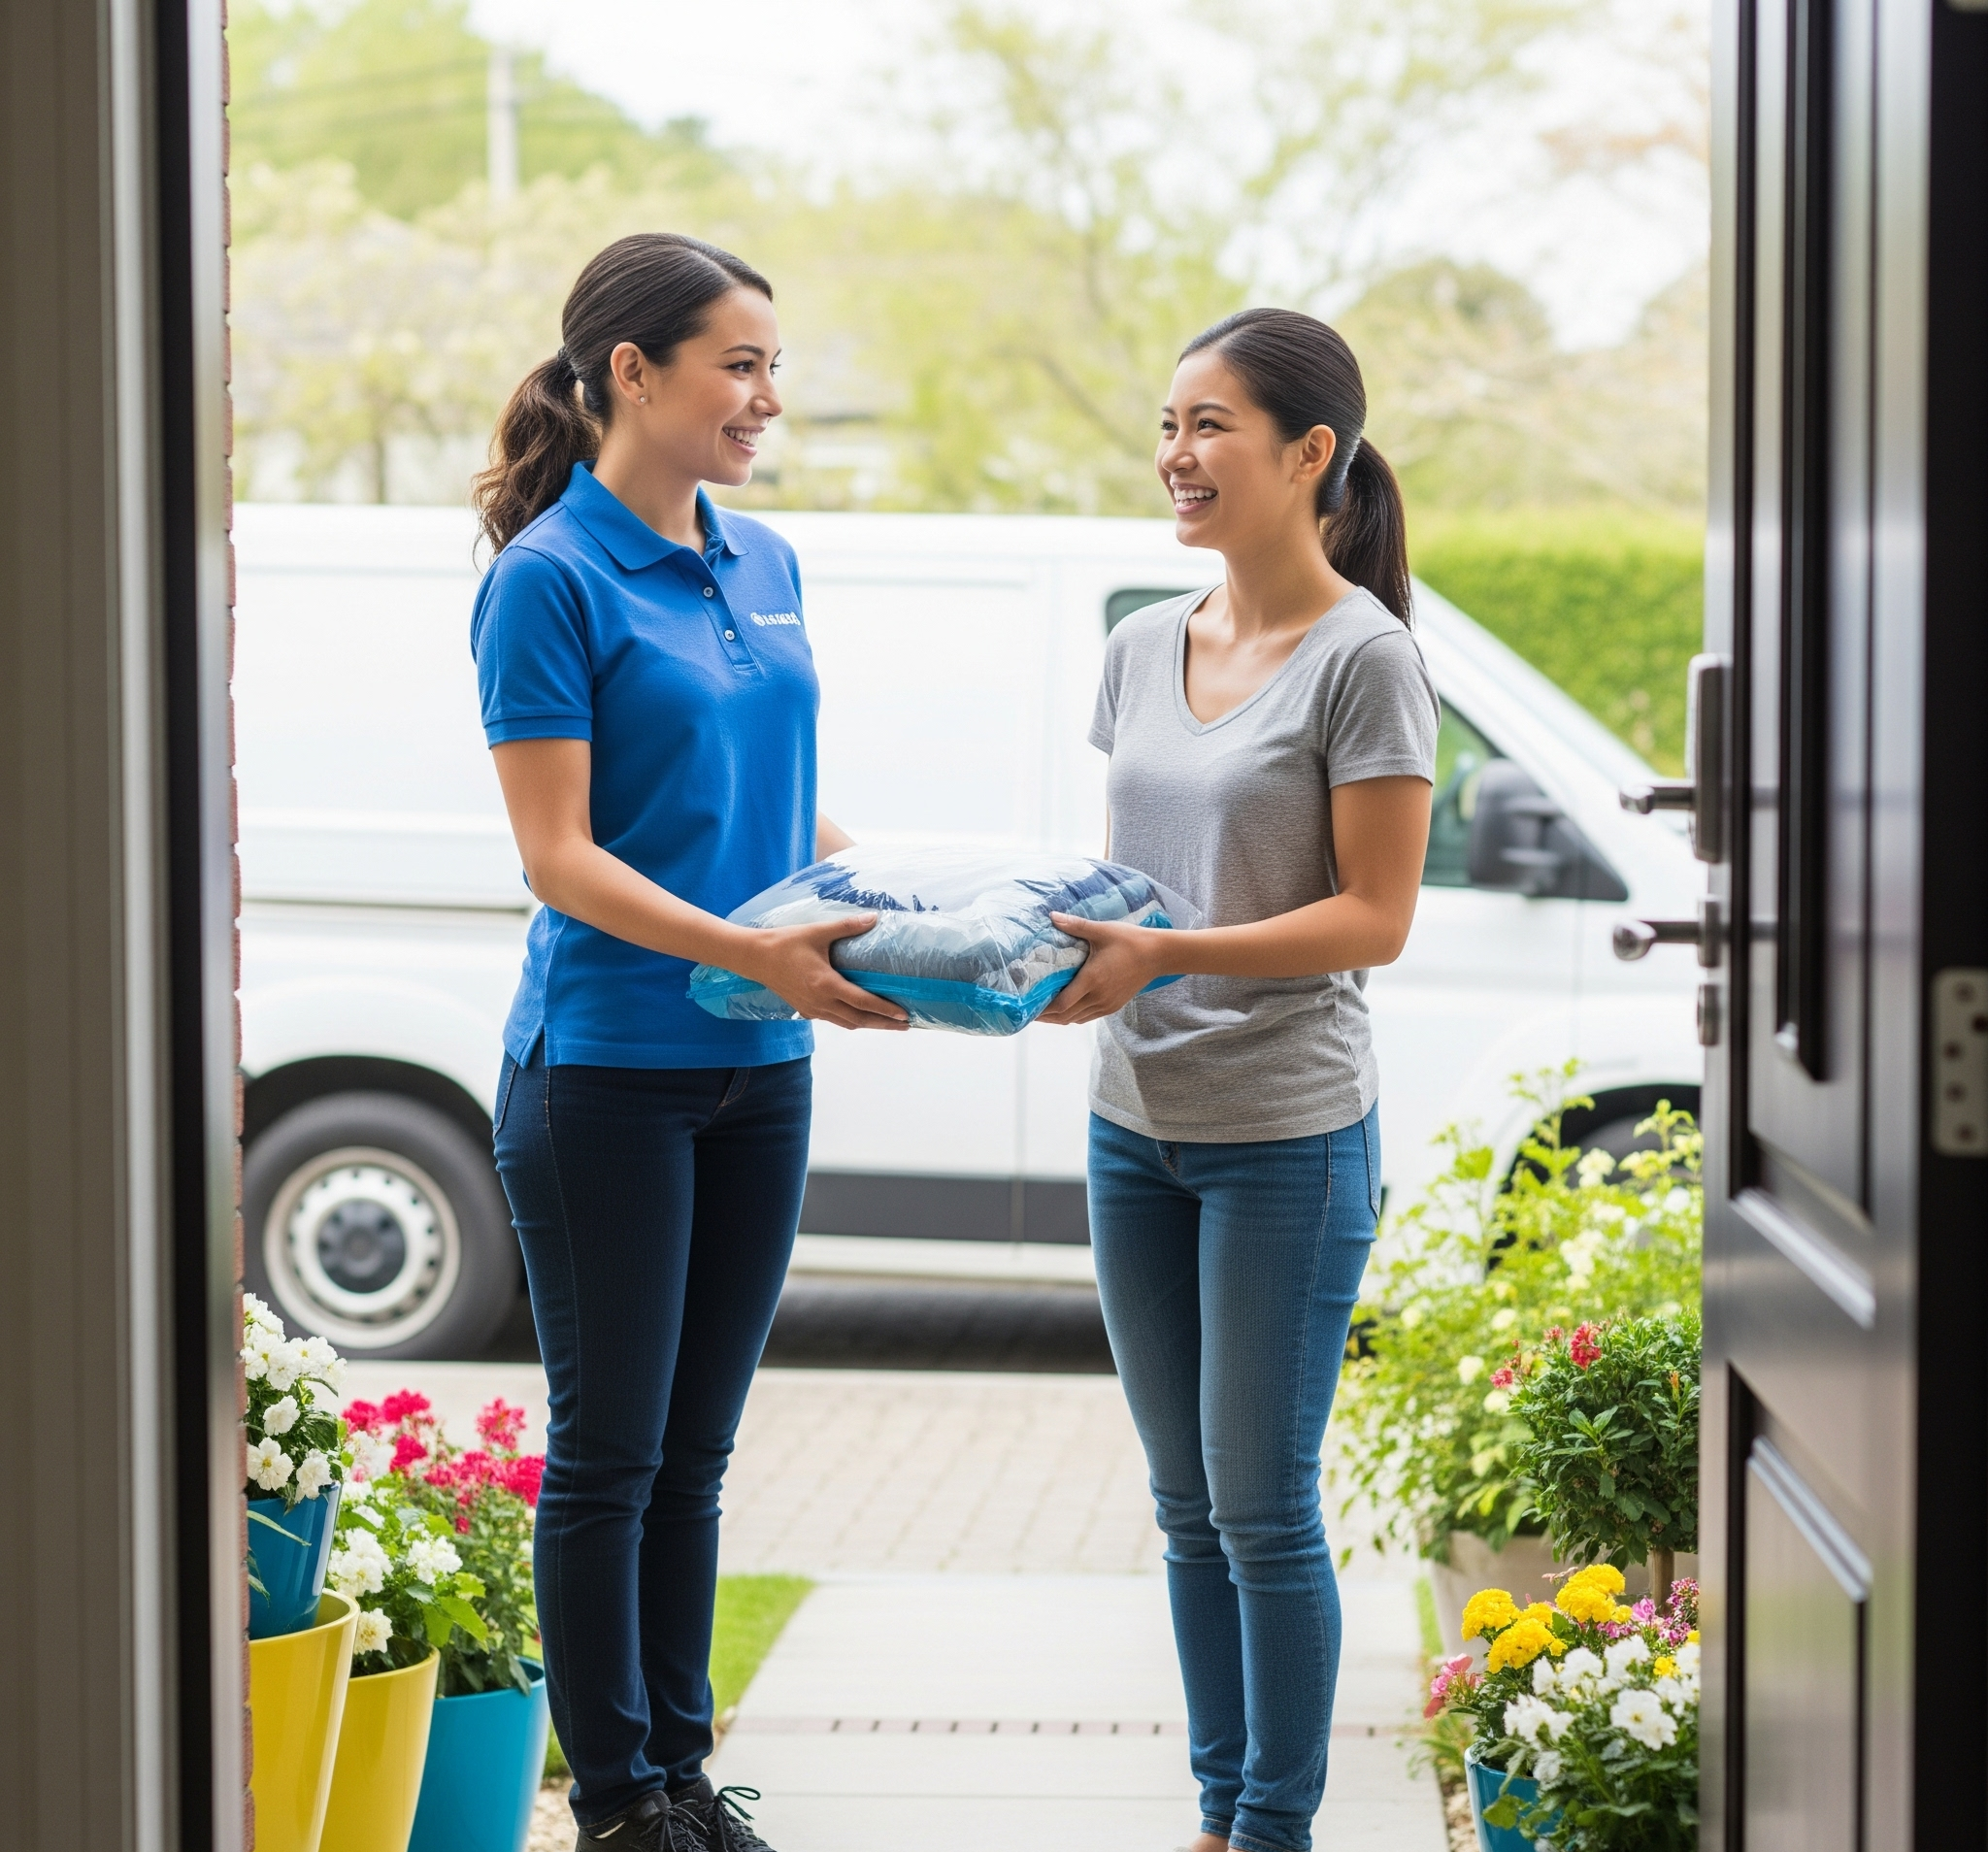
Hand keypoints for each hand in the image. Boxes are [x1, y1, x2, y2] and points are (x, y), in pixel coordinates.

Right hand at [738, 914, 909, 1030]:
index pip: (863, 1002)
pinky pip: (834, 1020)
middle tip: (905, 1025)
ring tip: (888, 1024)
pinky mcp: (805, 1010)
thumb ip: (847, 926)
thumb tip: (874, 918)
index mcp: (826, 984)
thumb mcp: (818, 932)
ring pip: (847, 1024)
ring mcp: (812, 1009)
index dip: (885, 1010)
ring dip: (869, 1025)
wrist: (755, 958)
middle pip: (859, 1020)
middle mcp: (821, 1002)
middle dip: (884, 1024)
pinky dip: (851, 1020)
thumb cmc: (786, 943)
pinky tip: (860, 1015)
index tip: (903, 1015)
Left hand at [1035, 914, 1167, 1024]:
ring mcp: (1107, 1004)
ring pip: (1077, 1019)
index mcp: (1091, 980)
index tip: (1028, 1006)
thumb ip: (1075, 925)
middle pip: (1065, 1016)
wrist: (1158, 955)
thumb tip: (1052, 916)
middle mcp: (1098, 996)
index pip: (1061, 1004)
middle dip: (1046, 1016)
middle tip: (1029, 1011)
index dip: (1043, 1009)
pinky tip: (1066, 1009)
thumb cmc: (1129, 940)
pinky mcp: (1113, 1006)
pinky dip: (1074, 1016)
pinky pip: (1088, 1017)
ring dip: (1059, 1018)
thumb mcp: (1101, 931)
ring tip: (1043, 1012)